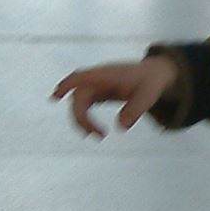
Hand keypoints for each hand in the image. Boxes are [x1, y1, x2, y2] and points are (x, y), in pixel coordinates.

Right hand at [50, 54, 178, 138]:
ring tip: (98, 136)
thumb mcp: (149, 95)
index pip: (81, 77)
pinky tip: (93, 131)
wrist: (154, 75)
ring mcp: (96, 86)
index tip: (55, 97)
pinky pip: (85, 107)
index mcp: (106, 75)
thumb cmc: (150, 82)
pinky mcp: (98, 94)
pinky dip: (86, 119)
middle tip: (98, 135)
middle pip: (78, 97)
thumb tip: (121, 127)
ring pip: (79, 104)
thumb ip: (136, 109)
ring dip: (83, 120)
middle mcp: (97, 80)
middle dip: (82, 117)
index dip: (66, 85)